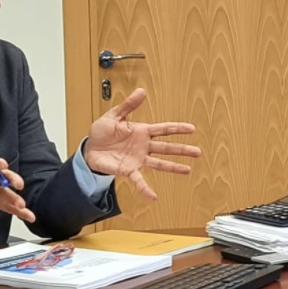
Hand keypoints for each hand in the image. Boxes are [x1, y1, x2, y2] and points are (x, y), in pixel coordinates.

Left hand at [84, 88, 201, 200]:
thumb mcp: (114, 115)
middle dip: (183, 150)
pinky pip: (139, 181)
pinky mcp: (128, 170)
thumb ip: (128, 105)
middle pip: (167, 147)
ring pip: (159, 163)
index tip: (192, 129)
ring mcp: (138, 159)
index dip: (178, 129)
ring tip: (187, 170)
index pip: (164, 129)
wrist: (89, 148)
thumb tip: (141, 91)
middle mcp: (143, 146)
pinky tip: (153, 197)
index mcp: (141, 131)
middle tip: (198, 152)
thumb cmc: (102, 132)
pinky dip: (145, 189)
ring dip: (173, 167)